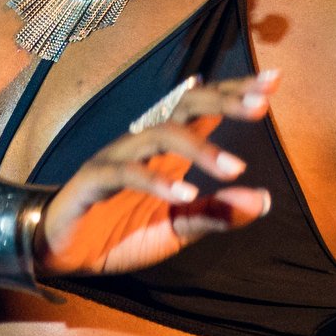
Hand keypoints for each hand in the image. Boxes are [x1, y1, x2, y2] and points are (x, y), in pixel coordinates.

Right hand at [35, 73, 275, 278]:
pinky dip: (157, 181)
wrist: (61, 253)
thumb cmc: (117, 233)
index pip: (203, 110)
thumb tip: (266, 200)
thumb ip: (215, 214)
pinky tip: (186, 193)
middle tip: (262, 105)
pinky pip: (126, 172)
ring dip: (200, 148)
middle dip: (223, 101)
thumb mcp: (175, 230)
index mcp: (166, 153)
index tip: (274, 81)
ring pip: (160, 135)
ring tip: (235, 168)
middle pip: (185, 106)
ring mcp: (117, 159)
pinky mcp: (93, 181)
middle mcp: (143, 147)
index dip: (235, 93)